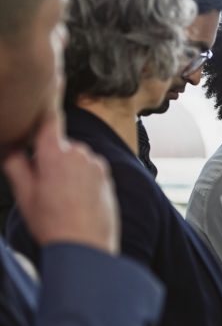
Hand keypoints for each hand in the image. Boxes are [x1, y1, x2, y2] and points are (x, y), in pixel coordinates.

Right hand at [3, 111, 119, 253]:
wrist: (87, 247)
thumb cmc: (51, 222)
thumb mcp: (25, 194)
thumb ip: (16, 165)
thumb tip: (9, 146)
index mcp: (55, 153)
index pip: (50, 119)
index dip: (49, 99)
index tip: (53, 78)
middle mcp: (80, 153)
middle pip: (60, 145)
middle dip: (50, 157)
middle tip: (42, 186)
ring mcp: (97, 164)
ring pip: (75, 159)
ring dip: (67, 170)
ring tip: (60, 199)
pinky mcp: (108, 176)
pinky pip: (89, 169)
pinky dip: (81, 178)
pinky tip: (76, 201)